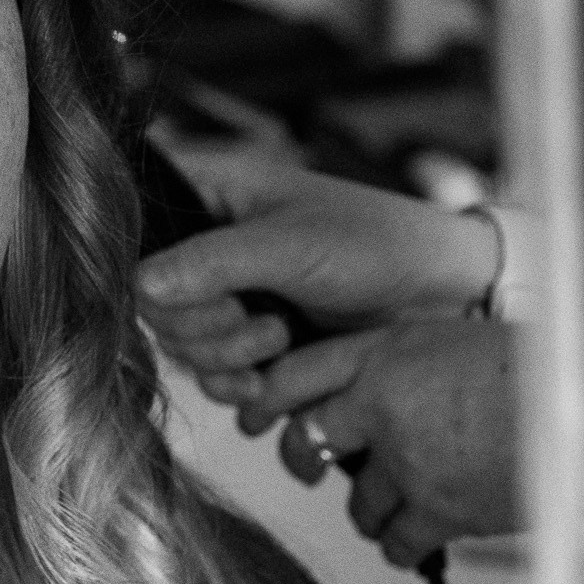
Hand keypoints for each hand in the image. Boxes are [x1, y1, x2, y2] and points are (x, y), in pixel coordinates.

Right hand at [137, 142, 498, 387]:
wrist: (442, 295)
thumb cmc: (378, 243)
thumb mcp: (292, 245)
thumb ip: (212, 263)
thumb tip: (141, 287)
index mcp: (212, 195)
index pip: (141, 236)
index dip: (159, 276)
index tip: (212, 294)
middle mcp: (211, 245)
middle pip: (156, 304)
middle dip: (204, 328)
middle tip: (262, 326)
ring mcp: (230, 295)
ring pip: (182, 344)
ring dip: (224, 360)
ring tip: (279, 344)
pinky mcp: (252, 342)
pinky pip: (212, 376)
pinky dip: (236, 388)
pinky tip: (270, 384)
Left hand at [237, 321, 522, 567]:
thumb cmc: (539, 366)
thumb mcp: (450, 338)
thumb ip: (397, 362)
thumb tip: (364, 396)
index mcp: (383, 351)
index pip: (293, 375)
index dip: (268, 400)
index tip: (261, 417)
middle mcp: (381, 403)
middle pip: (303, 441)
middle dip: (303, 460)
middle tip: (312, 466)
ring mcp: (407, 459)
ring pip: (356, 502)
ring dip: (374, 507)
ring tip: (404, 499)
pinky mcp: (438, 510)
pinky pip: (395, 543)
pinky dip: (405, 546)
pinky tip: (422, 537)